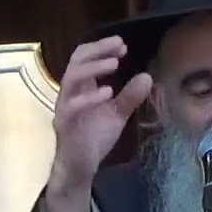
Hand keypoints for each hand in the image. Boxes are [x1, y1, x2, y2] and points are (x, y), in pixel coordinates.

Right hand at [47, 35, 151, 200]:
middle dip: (98, 50)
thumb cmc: (93, 138)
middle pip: (77, 60)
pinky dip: (90, 97)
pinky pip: (72, 106)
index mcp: (81, 87)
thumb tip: (147, 76)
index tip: (123, 45)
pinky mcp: (65, 123)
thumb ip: (129, 97)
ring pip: (71, 78)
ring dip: (94, 68)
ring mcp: (65, 106)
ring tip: (115, 64)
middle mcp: (70, 92)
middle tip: (120, 46)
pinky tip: (108, 92)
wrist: (80, 166)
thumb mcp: (117, 114)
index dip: (102, 48)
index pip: (85, 57)